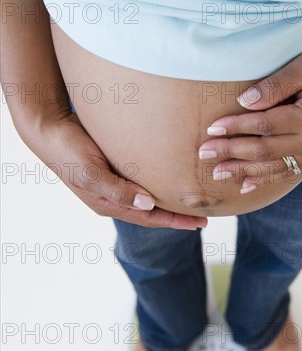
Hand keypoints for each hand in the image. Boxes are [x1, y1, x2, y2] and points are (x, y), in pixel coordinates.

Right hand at [34, 113, 207, 229]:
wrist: (49, 127)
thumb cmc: (68, 150)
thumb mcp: (92, 173)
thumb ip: (118, 191)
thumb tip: (148, 205)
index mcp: (109, 204)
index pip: (150, 218)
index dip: (176, 221)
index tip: (200, 223)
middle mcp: (114, 197)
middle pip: (152, 211)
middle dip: (177, 214)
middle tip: (203, 214)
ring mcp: (113, 183)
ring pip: (148, 196)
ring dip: (169, 199)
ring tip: (190, 197)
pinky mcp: (114, 167)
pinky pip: (141, 179)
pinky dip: (158, 180)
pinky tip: (169, 175)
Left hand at [198, 40, 301, 192]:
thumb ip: (277, 84)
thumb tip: (244, 102)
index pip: (265, 125)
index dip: (236, 128)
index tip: (211, 130)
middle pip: (265, 150)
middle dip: (232, 153)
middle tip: (203, 154)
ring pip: (274, 165)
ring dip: (243, 170)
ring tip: (217, 173)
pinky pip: (288, 170)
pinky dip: (265, 178)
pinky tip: (246, 185)